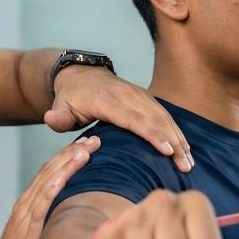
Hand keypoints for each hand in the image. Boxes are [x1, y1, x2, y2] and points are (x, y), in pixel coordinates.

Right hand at [0, 136, 101, 238]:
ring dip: (66, 164)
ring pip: (46, 183)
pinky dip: (50, 190)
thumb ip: (53, 230)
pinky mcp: (25, 234)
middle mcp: (25, 207)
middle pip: (51, 172)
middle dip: (73, 153)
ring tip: (85, 148)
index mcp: (30, 207)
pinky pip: (38, 208)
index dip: (70, 157)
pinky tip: (61, 177)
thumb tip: (76, 225)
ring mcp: (24, 219)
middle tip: (94, 136)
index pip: (52, 174)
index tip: (89, 144)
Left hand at [44, 66, 192, 172]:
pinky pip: (165, 115)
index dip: (151, 134)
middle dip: (172, 141)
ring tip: (188, 162)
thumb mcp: (60, 106)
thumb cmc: (71, 97)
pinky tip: (185, 150)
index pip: (133, 119)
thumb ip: (57, 116)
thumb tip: (50, 119)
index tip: (166, 150)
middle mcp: (128, 95)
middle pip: (154, 119)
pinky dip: (176, 132)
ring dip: (178, 139)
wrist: (82, 74)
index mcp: (108, 100)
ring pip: (164, 117)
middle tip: (184, 164)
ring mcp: (140, 95)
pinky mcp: (147, 99)